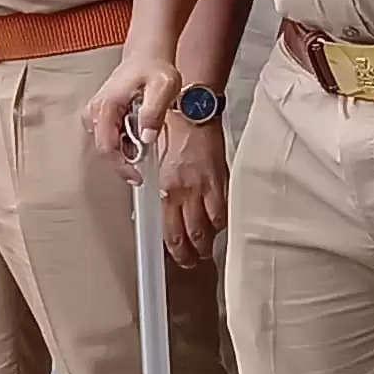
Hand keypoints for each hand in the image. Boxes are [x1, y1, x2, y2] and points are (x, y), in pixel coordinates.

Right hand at [83, 49, 181, 175]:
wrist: (147, 54)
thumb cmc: (154, 67)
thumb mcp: (163, 87)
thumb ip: (154, 112)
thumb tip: (146, 137)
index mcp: (106, 105)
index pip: (107, 147)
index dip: (122, 166)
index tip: (138, 176)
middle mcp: (96, 110)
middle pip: (105, 149)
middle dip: (126, 159)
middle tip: (147, 158)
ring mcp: (96, 112)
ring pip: (107, 144)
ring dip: (126, 149)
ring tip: (145, 135)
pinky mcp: (101, 114)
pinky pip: (109, 136)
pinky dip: (124, 140)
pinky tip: (138, 130)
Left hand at [159, 114, 230, 262]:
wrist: (190, 111)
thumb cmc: (169, 132)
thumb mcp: (152, 163)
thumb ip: (156, 188)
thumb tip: (153, 209)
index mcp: (162, 189)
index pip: (167, 231)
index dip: (172, 249)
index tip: (174, 257)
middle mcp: (182, 193)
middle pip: (187, 236)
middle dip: (189, 255)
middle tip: (191, 261)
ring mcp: (203, 189)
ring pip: (206, 230)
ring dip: (206, 245)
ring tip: (205, 251)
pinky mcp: (219, 181)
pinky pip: (221, 212)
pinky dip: (220, 225)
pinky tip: (218, 228)